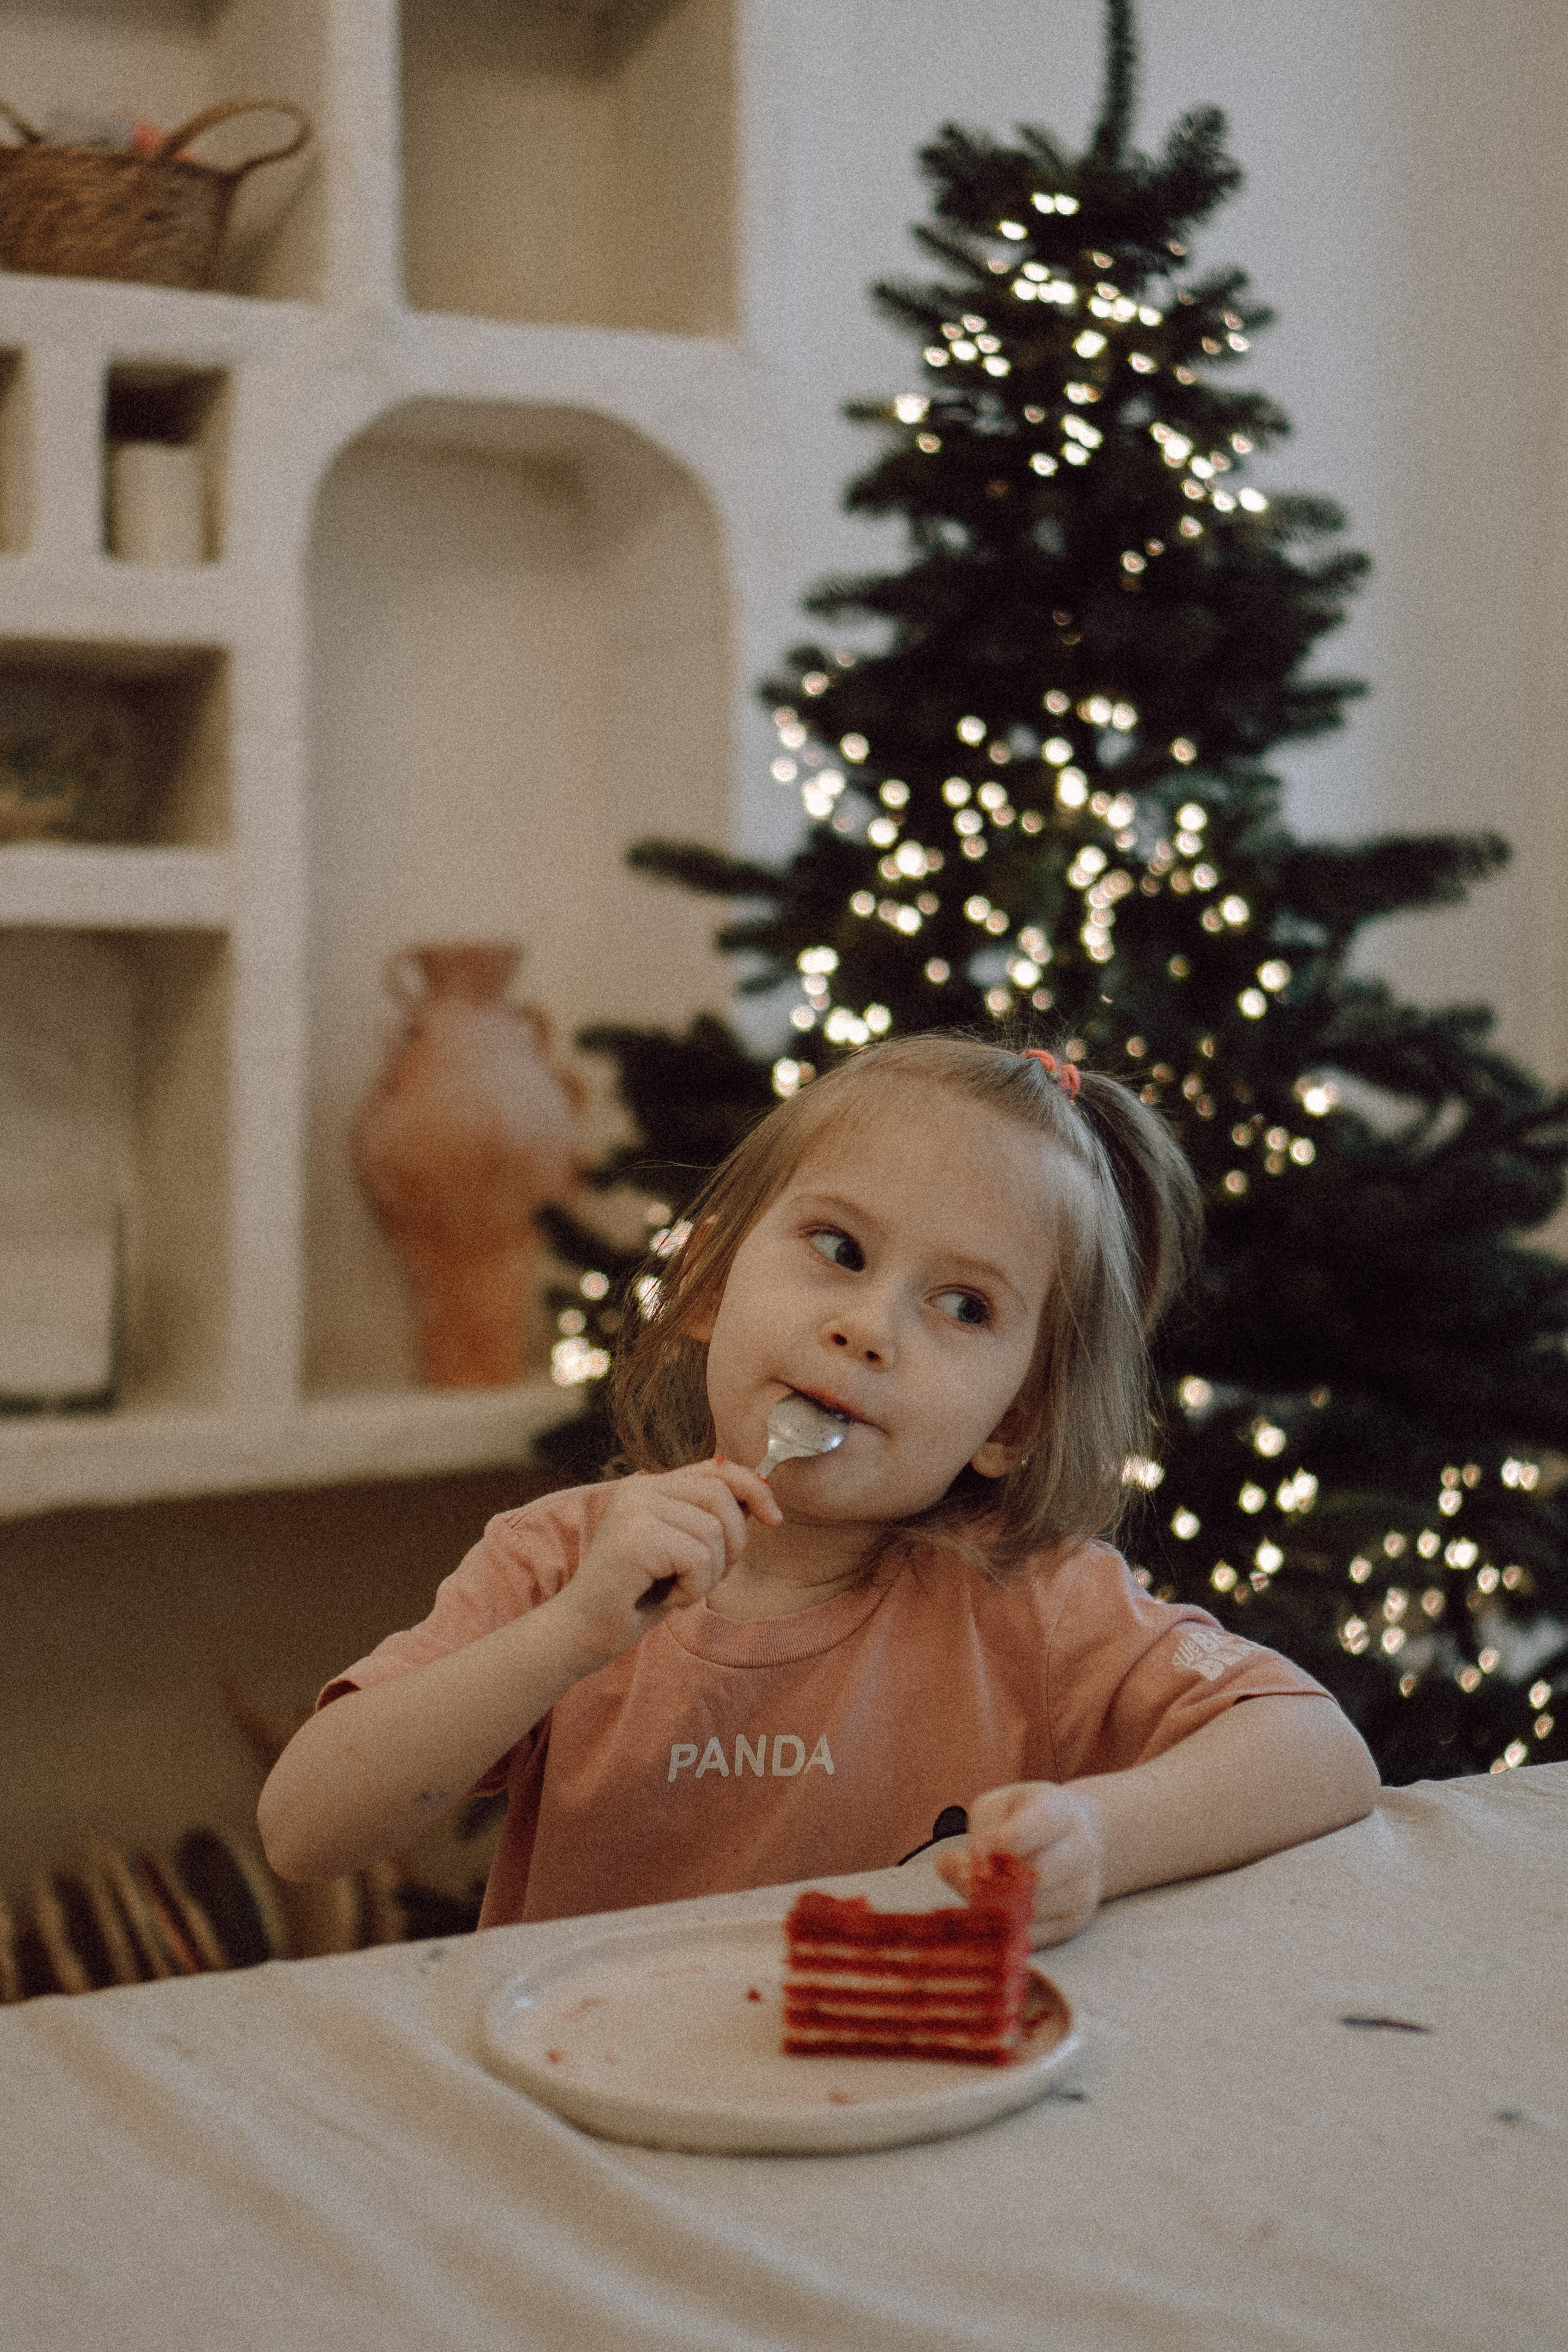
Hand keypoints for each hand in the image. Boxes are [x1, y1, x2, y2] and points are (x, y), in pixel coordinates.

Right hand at [552, 1459, 781, 1664]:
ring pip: (713, 1532)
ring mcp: (635, 1509)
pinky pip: (699, 1558)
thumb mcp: (680, 1552)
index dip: (753, 1488)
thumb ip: (708, 1521)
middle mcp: (640, 1489)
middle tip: (708, 1578)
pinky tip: (668, 1600)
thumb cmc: (634, 1598)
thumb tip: (759, 1500)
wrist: (582, 1633)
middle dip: (734, 1544)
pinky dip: (694, 1589)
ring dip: (709, 1575)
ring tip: (678, 1590)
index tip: (775, 1518)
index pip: (716, 1469)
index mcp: (649, 1486)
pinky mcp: (635, 1537)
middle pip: (721, 1496)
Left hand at [934, 1781, 1105, 1946]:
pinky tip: (997, 1912)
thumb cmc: (1021, 1820)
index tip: (974, 1857)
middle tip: (972, 1882)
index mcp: (1060, 1810)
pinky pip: (1037, 1935)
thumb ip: (978, 1836)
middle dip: (998, 1883)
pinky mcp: (1075, 1921)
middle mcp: (1082, 1848)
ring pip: (1036, 1910)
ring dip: (999, 1908)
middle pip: (1040, 1874)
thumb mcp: (995, 1811)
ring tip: (982, 1895)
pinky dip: (1009, 1928)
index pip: (1035, 1828)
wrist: (1068, 1837)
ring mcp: (1084, 1887)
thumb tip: (950, 1866)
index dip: (998, 1845)